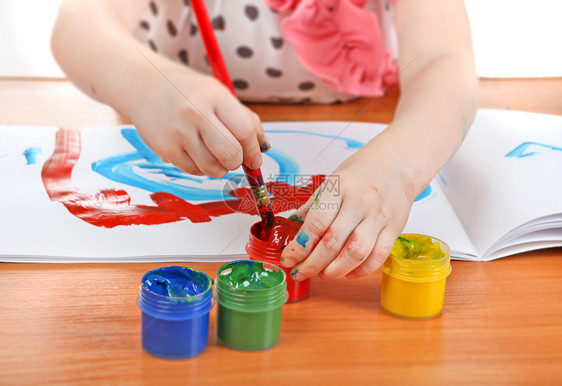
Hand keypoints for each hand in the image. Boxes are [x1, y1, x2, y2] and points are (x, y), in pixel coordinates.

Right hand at [126, 63, 269, 177]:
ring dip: (220, 167)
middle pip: (231, 154)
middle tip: (235, 157)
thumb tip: (262, 147)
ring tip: (214, 153)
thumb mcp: (218, 94)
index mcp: (214, 96)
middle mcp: (195, 114)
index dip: (254, 150)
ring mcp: (178, 133)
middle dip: (238, 162)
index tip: (255, 158)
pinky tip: (196, 151)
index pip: (245, 132)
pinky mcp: (166, 150)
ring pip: (213, 169)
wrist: (144, 87)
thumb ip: (244, 119)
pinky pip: (194, 171)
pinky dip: (201, 167)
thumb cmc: (188, 93)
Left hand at [281, 141, 416, 278]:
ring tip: (322, 274)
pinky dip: (360, 270)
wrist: (397, 164)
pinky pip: (378, 257)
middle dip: (312, 264)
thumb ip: (312, 208)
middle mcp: (360, 202)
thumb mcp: (331, 183)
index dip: (299, 247)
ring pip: (356, 253)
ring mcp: (379, 217)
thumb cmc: (360, 174)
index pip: (316, 224)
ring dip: (335, 270)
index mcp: (339, 189)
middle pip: (333, 242)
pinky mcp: (395, 229)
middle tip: (300, 272)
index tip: (288, 259)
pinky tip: (347, 272)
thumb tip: (293, 234)